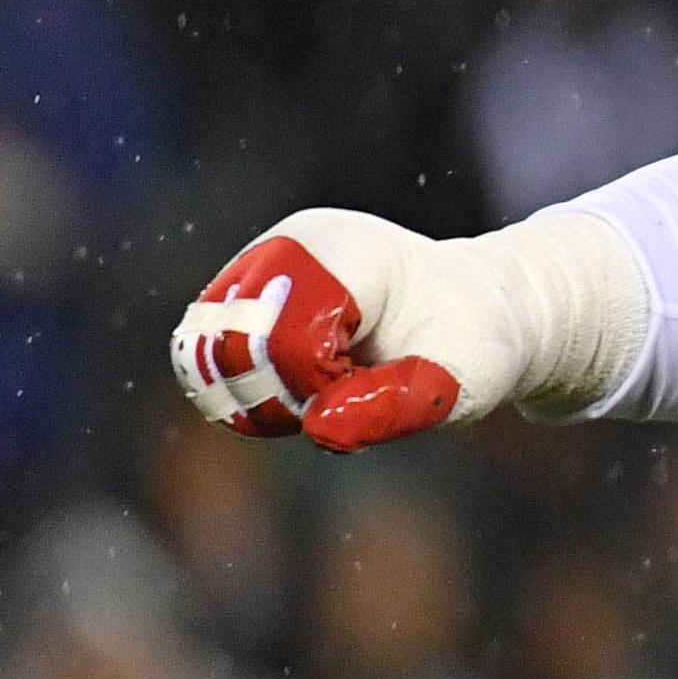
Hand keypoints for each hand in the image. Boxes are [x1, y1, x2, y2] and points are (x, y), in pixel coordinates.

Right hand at [171, 208, 528, 449]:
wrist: (475, 310)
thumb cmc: (476, 338)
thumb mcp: (466, 375)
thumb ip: (399, 403)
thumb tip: (320, 430)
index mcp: (338, 248)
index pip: (282, 336)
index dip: (316, 383)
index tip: (364, 384)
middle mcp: (279, 253)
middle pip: (226, 346)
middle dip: (280, 391)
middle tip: (349, 389)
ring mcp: (250, 277)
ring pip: (202, 358)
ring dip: (256, 396)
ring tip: (330, 386)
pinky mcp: (234, 307)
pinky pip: (202, 366)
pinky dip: (245, 394)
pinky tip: (307, 387)